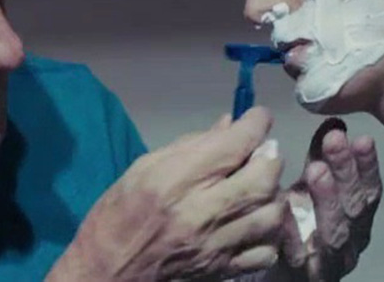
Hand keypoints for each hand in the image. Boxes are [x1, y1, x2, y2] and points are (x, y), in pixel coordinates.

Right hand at [48, 107, 291, 280]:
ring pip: (271, 214)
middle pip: (263, 178)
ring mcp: (216, 244)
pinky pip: (266, 252)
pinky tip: (254, 222)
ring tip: (259, 186)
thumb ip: (191, 145)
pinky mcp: (222, 269)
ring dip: (273, 193)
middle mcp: (201, 211)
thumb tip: (230, 124)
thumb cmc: (120, 210)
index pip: (234, 144)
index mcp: (176, 179)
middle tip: (261, 151)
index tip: (258, 117)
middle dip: (270, 157)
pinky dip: (268, 233)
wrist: (109, 268)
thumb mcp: (145, 166)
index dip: (256, 123)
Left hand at [277, 118, 381, 281]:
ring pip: (334, 232)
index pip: (370, 190)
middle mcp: (351, 240)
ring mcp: (330, 261)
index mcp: (357, 217)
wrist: (278, 269)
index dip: (367, 165)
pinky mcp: (305, 275)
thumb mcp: (311, 185)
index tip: (361, 137)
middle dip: (347, 172)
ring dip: (327, 198)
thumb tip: (333, 122)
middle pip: (355, 207)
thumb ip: (321, 157)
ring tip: (315, 170)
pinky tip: (285, 207)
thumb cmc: (298, 222)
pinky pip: (299, 253)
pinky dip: (293, 230)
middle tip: (335, 141)